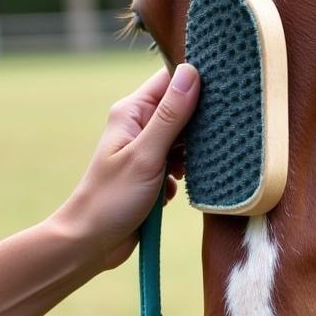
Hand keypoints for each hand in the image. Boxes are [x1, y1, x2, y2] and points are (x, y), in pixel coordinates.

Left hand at [53, 64, 199, 269]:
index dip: (197, 81)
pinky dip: (184, 173)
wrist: (91, 243)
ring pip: (185, 138)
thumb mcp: (146, 155)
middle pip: (182, 108)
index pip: (171, 79)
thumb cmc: (111, 199)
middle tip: (210, 140)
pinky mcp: (153, 171)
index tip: (224, 90)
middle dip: (199, 124)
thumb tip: (192, 72)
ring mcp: (146, 149)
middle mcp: (139, 125)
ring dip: (193, 153)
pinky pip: (181, 162)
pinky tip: (175, 188)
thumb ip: (171, 116)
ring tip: (184, 171)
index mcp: (132, 111)